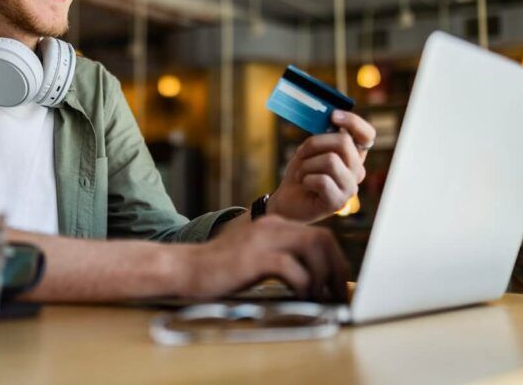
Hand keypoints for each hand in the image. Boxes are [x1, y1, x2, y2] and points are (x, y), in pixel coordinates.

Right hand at [181, 215, 349, 301]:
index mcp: (274, 225)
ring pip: (313, 246)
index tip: (339, 285)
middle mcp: (271, 227)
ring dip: (324, 275)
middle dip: (337, 268)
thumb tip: (312, 279)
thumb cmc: (218, 270)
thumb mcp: (253, 257)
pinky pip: (291, 267)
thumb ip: (279, 258)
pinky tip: (299, 296)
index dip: (336, 261)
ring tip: (320, 297)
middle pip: (323, 238)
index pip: (320, 235)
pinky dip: (303, 283)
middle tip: (338, 294)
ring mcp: (262, 240)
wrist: (183, 268)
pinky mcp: (252, 257)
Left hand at [268, 110, 375, 222]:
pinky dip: (306, 179)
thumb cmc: (301, 173)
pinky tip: (304, 185)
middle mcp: (356, 171)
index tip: (333, 116)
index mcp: (353, 155)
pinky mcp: (338, 202)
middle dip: (315, 143)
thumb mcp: (310, 149)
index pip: (367, 135)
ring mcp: (350, 188)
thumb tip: (329, 116)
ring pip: (330, 160)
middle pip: (344, 142)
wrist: (286, 200)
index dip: (354, 122)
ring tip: (301, 173)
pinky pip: (322, 180)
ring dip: (307, 164)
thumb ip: (323, 136)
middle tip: (301, 153)